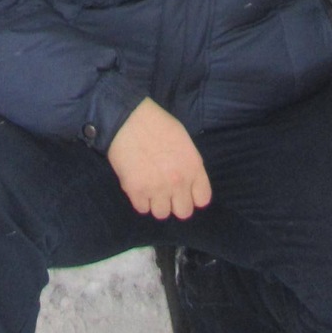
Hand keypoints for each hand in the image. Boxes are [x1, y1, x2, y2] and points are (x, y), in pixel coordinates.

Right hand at [107, 98, 212, 220]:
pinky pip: (142, 209)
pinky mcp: (136, 192)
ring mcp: (157, 189)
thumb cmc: (158, 124)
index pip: (202, 199)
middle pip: (184, 212)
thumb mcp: (183, 141)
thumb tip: (187, 183)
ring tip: (150, 186)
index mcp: (193, 167)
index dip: (193, 196)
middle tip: (166, 190)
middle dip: (175, 203)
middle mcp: (178, 182)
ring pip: (162, 214)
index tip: (184, 190)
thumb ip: (188, 165)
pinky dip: (140, 200)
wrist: (129, 119)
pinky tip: (138, 184)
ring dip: (156, 202)